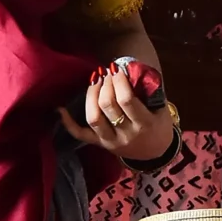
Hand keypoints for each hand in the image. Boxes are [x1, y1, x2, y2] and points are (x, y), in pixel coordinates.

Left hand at [58, 64, 174, 161]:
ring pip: (93, 117)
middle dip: (105, 85)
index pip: (126, 100)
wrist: (155, 154)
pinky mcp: (99, 144)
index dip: (119, 81)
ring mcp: (110, 141)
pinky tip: (60, 109)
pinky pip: (80, 134)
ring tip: (95, 81)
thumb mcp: (161, 108)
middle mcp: (125, 134)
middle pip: (108, 106)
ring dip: (91, 96)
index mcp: (144, 124)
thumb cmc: (158, 125)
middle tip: (106, 74)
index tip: (116, 69)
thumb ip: (147, 90)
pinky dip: (68, 122)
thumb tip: (128, 66)